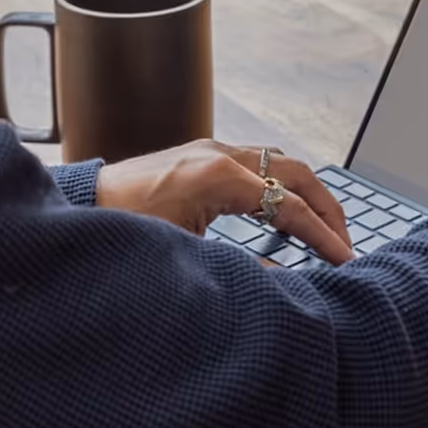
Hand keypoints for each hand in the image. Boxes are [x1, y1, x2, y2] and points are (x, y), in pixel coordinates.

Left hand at [95, 141, 354, 263]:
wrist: (81, 206)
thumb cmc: (122, 230)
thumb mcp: (185, 256)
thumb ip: (240, 266)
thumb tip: (282, 278)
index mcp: (218, 177)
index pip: (291, 206)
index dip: (323, 236)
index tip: (345, 259)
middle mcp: (220, 154)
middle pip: (298, 173)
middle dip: (327, 208)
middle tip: (345, 242)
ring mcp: (212, 149)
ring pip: (281, 163)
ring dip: (308, 193)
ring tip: (324, 227)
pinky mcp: (203, 154)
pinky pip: (260, 163)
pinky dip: (283, 185)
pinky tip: (285, 212)